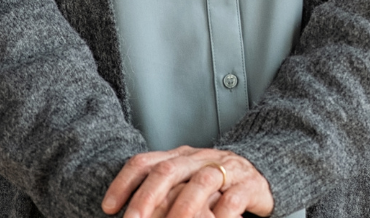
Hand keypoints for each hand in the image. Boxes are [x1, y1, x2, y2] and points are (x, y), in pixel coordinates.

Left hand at [103, 146, 273, 217]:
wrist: (262, 173)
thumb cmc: (214, 186)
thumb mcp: (184, 184)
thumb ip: (159, 194)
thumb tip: (122, 214)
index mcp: (180, 158)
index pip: (146, 162)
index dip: (124, 182)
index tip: (108, 208)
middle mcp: (201, 159)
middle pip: (169, 169)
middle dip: (146, 197)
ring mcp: (227, 170)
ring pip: (202, 181)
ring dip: (182, 208)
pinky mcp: (249, 185)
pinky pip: (233, 199)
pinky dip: (220, 216)